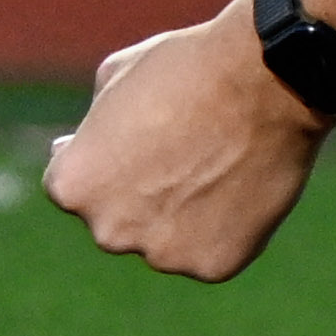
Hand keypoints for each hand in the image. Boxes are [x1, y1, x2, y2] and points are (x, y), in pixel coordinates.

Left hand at [43, 3, 328, 282]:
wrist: (265, 81)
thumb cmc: (185, 69)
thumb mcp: (113, 80)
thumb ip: (93, 131)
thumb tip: (75, 148)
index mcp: (72, 186)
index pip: (69, 187)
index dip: (102, 161)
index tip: (134, 140)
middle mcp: (108, 230)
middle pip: (116, 219)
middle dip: (137, 193)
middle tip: (180, 152)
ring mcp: (162, 255)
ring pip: (163, 239)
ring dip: (179, 215)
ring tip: (215, 164)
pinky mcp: (212, 266)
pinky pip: (208, 251)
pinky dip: (221, 229)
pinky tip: (239, 187)